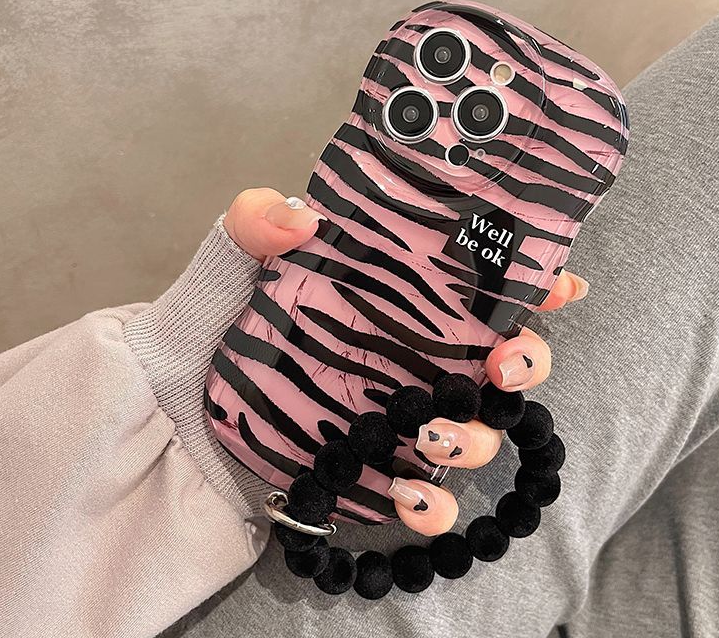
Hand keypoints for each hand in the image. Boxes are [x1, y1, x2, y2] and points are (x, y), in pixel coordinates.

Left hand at [225, 188, 588, 535]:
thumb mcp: (219, 275)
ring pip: (473, 429)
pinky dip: (433, 504)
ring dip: (478, 436)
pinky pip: (424, 496)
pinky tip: (411, 494)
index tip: (561, 282)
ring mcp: (390, 419)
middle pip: (493, 358)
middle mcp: (401, 358)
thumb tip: (299, 215)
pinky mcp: (369, 474)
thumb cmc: (195, 341)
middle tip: (506, 363)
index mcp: (383, 302)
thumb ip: (249, 232)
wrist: (157, 431)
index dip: (528, 280)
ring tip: (436, 435)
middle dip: (524, 361)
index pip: (470, 283)